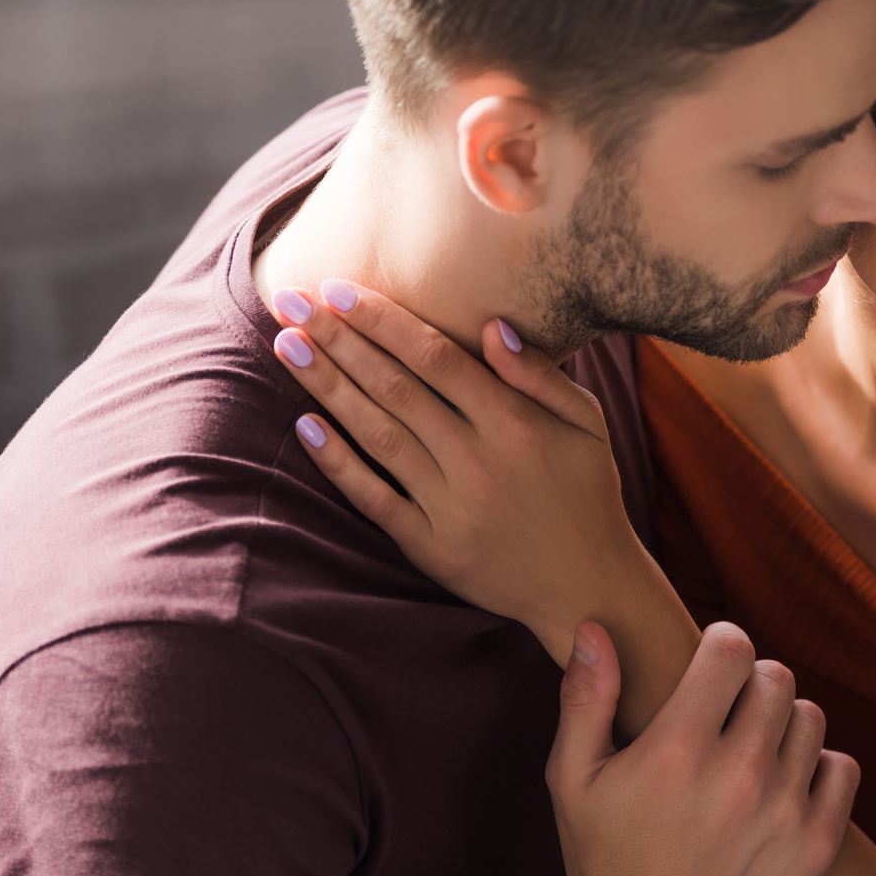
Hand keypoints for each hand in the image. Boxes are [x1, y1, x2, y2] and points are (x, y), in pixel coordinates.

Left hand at [268, 280, 644, 661]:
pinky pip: (375, 500)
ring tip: (287, 346)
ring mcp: (452, 508)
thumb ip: (540, 374)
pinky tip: (306, 426)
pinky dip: (339, 464)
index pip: (435, 357)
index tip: (339, 288)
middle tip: (291, 301)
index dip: (383, 320)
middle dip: (339, 340)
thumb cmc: (586, 492)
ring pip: (378, 435)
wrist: (587, 586)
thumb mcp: (587, 423)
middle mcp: (479, 462)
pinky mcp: (432, 549)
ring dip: (328, 388)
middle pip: (396, 388)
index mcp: (516, 424)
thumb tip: (492, 325)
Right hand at [548, 621, 858, 875]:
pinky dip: (820, 767)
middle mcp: (739, 774)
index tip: (711, 661)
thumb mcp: (572, 778)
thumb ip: (585, 699)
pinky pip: (842, 768)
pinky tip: (785, 784)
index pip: (732, 649)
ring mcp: (783, 812)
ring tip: (754, 750)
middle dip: (751, 683)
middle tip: (729, 711)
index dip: (722, 644)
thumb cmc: (603, 861)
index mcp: (678, 748)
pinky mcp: (815, 847)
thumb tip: (593, 629)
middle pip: (776, 677)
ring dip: (784, 723)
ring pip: (810, 718)